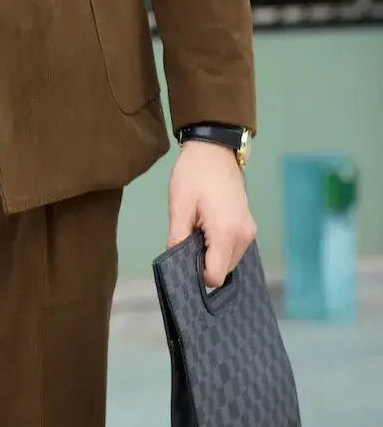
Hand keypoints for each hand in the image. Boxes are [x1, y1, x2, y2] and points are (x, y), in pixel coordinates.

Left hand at [167, 141, 256, 288]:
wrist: (214, 150)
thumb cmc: (193, 175)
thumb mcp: (179, 206)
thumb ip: (177, 239)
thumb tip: (176, 265)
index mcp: (226, 233)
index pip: (215, 276)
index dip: (196, 274)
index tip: (183, 261)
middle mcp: (244, 237)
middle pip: (223, 271)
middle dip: (204, 263)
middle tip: (187, 242)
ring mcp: (249, 232)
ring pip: (229, 262)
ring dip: (211, 255)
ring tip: (197, 232)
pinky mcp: (249, 227)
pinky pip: (234, 250)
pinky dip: (220, 247)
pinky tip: (206, 231)